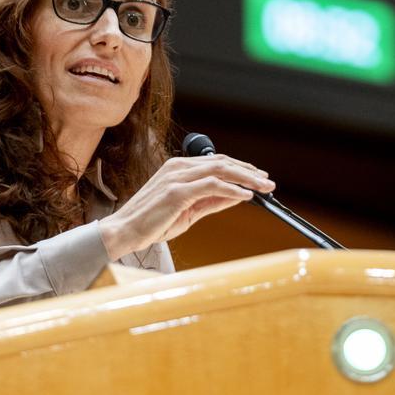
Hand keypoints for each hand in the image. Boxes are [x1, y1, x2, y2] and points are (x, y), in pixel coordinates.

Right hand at [99, 154, 274, 258]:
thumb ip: (212, 201)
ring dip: (246, 178)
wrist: (125, 232)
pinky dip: (231, 189)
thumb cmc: (152, 223)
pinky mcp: (176, 192)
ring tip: (264, 188)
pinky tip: (245, 196)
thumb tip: (238, 195)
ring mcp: (176, 177)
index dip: (242, 168)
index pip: (217, 162)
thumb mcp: (189, 212)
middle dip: (250, 172)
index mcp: (179, 168)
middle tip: (269, 182)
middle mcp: (178, 167)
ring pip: (220, 170)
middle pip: (222, 162)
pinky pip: (211, 186)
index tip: (260, 178)